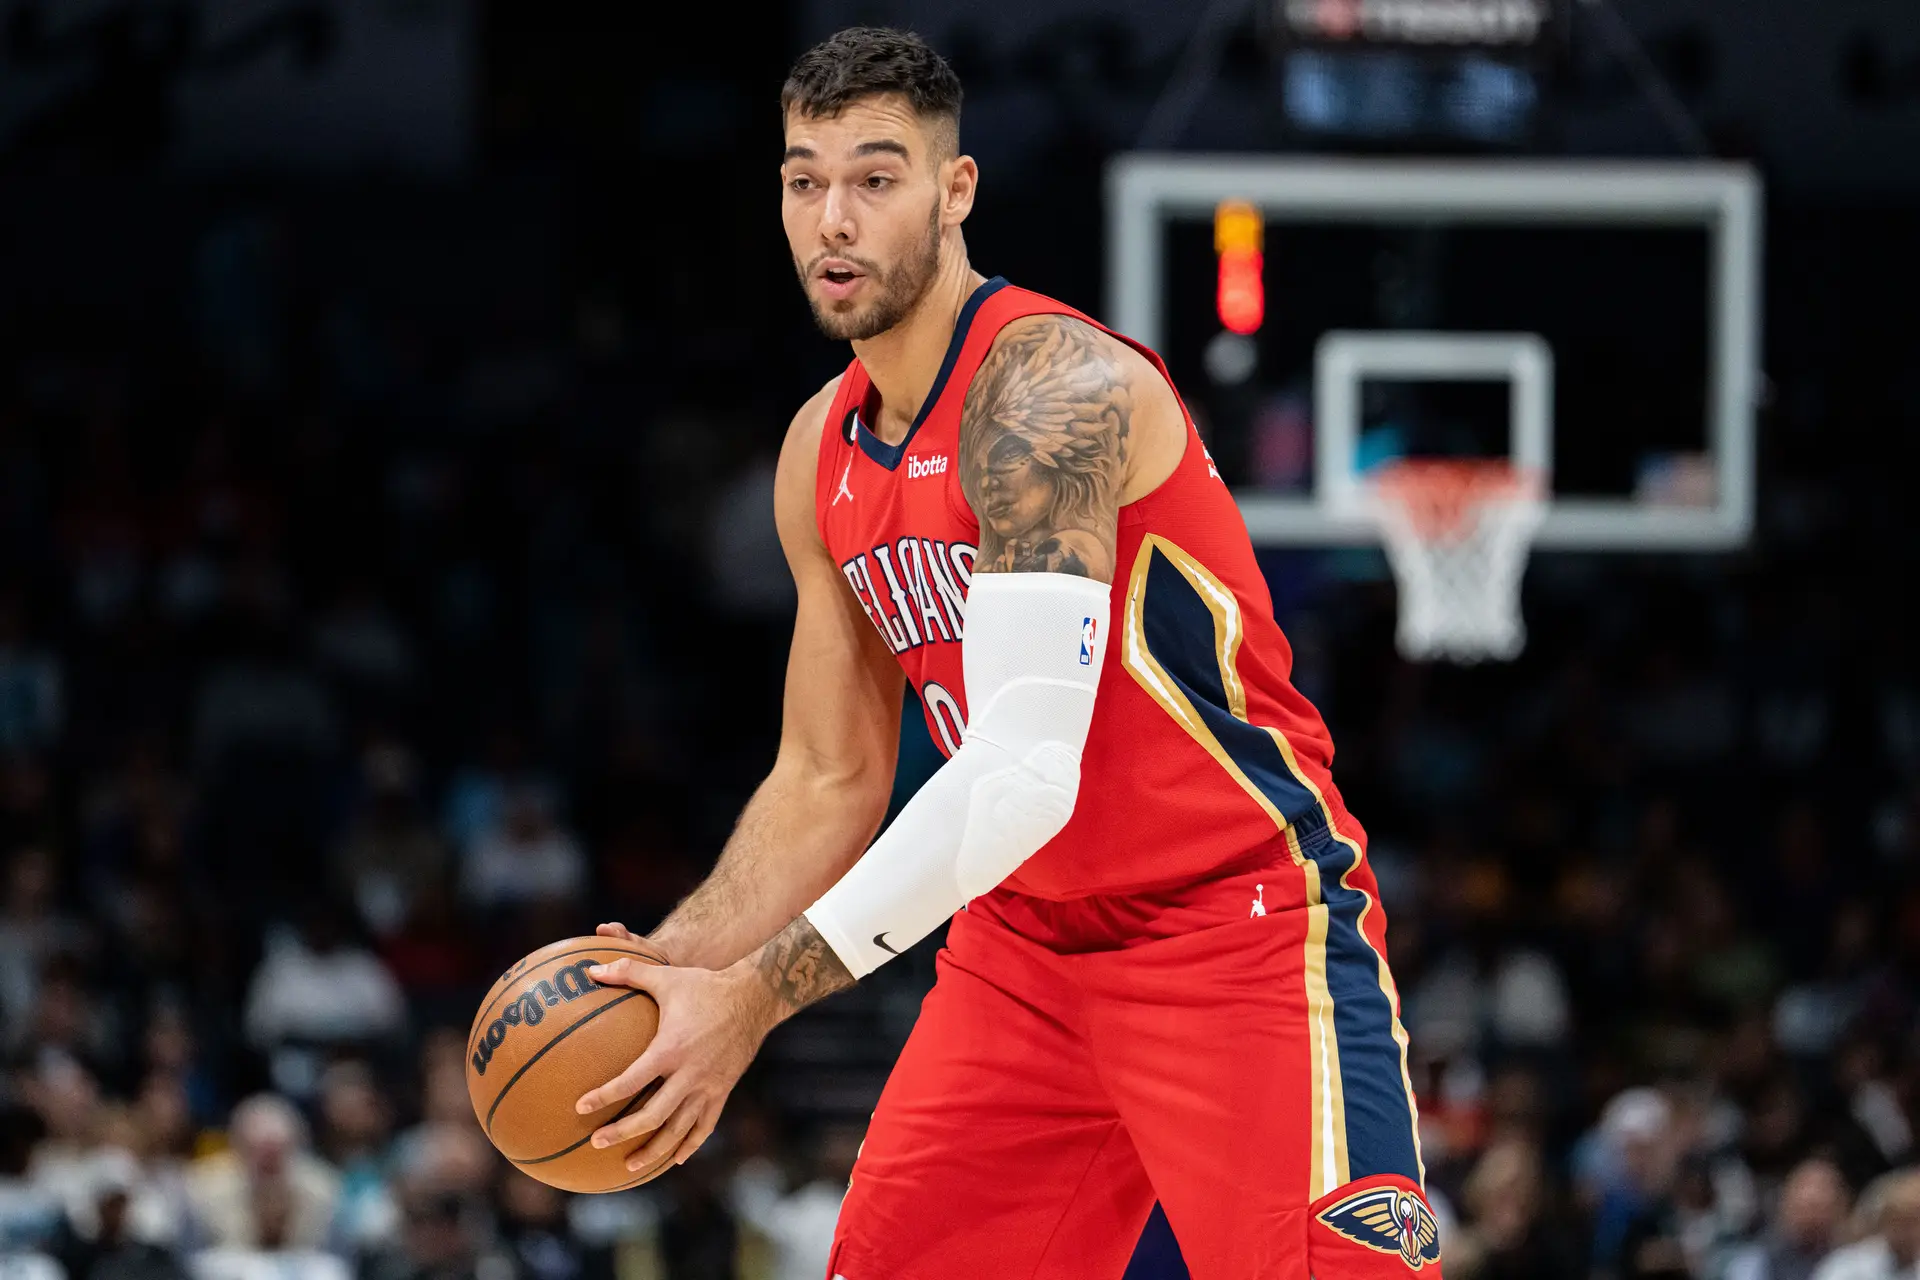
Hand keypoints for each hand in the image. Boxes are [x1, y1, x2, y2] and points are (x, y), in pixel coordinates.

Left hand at [574, 957, 776, 1174]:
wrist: (754, 997)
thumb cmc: (705, 986)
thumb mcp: (666, 976)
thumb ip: (628, 972)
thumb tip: (590, 969)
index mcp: (671, 1048)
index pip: (632, 1080)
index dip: (605, 1095)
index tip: (581, 1107)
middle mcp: (690, 1073)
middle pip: (653, 1115)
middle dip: (623, 1132)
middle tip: (597, 1142)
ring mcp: (708, 1086)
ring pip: (679, 1129)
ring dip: (653, 1149)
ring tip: (630, 1165)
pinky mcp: (723, 1090)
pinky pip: (706, 1126)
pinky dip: (689, 1145)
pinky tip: (675, 1159)